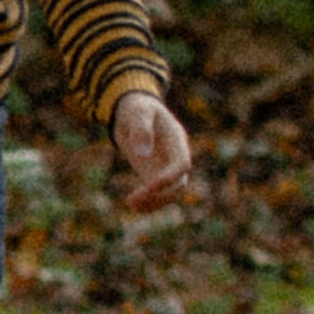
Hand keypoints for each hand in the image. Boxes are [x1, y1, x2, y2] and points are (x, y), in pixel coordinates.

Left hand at [111, 91, 193, 213]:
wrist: (133, 110)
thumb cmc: (137, 108)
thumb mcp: (138, 113)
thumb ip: (141, 129)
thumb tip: (143, 153)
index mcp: (177, 140)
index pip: (182, 164)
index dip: (169, 177)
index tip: (149, 186)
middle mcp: (175, 157)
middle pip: (179, 184)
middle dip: (160, 195)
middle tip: (134, 199)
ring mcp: (166, 167)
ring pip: (170, 193)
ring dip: (154, 202)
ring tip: (131, 204)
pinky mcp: (154, 174)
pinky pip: (158, 194)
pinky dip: (148, 202)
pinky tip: (132, 205)